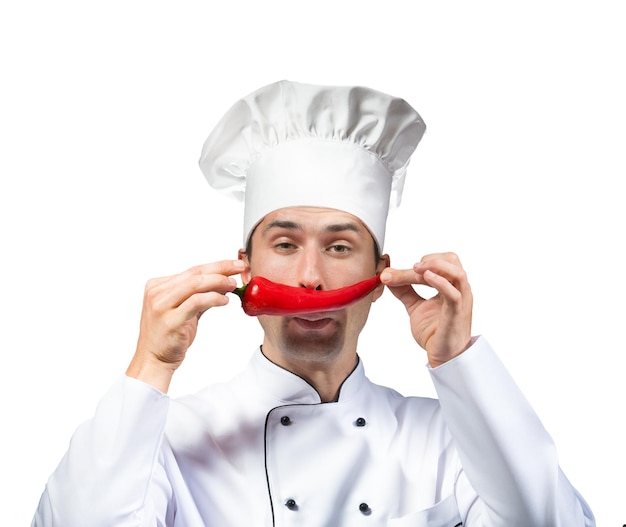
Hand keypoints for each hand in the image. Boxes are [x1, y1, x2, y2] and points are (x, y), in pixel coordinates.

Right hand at [126, 259, 247, 391]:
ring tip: (233, 285)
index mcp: (158, 286)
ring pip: (195, 284)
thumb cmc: (169, 336)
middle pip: (195, 273)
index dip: (217, 266)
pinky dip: (214, 298)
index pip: (193, 270)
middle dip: (221, 268)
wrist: (153, 360)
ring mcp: (161, 305)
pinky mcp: (170, 320)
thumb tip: (224, 281)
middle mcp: (157, 292)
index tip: (235, 265)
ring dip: (219, 282)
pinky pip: (196, 302)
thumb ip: (199, 295)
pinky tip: (225, 300)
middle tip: (240, 268)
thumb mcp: (184, 310)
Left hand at [381, 252, 472, 366]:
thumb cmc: (435, 332)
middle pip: (452, 261)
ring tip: (416, 267)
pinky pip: (453, 294)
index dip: (422, 261)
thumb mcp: (415, 307)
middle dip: (431, 259)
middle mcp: (459, 290)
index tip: (397, 269)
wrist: (443, 357)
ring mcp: (461, 301)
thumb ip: (404, 291)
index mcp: (451, 286)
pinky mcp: (456, 314)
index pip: (441, 262)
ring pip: (457, 273)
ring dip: (435, 266)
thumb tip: (388, 276)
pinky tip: (426, 277)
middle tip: (411, 266)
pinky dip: (440, 282)